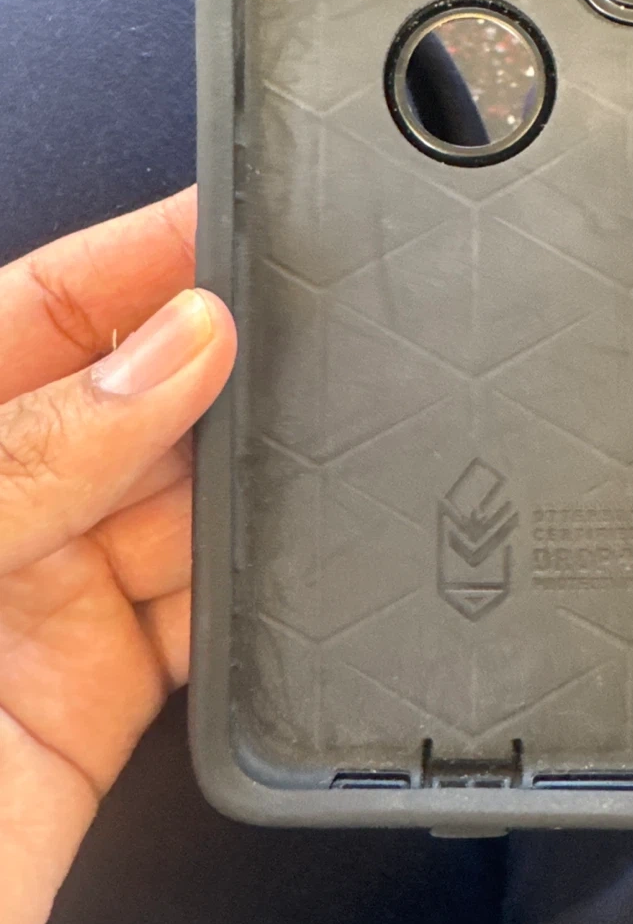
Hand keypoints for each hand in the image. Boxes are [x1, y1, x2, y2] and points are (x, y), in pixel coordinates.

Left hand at [0, 189, 235, 923]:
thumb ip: (33, 448)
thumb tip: (175, 349)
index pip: (45, 307)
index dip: (143, 257)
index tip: (237, 229)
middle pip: (133, 396)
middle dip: (216, 362)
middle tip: (301, 333)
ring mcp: (44, 602)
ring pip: (185, 499)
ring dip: (250, 473)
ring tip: (307, 438)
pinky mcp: (102, 693)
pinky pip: (207, 611)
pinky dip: (259, 585)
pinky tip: (286, 553)